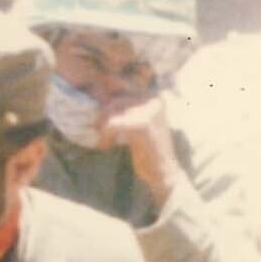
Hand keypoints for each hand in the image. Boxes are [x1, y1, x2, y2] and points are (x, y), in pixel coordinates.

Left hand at [98, 93, 179, 207]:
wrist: (163, 173)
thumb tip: (96, 94)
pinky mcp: (141, 124)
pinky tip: (106, 146)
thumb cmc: (148, 150)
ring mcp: (148, 111)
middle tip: (99, 131)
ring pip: (112, 109)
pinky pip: (112, 123)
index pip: (122, 88)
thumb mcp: (138, 123)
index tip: (102, 120)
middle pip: (116, 98)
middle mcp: (153, 99)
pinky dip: (105, 136)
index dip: (108, 104)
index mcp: (153, 96)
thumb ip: (124, 109)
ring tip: (103, 140)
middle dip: (103, 116)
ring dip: (102, 126)